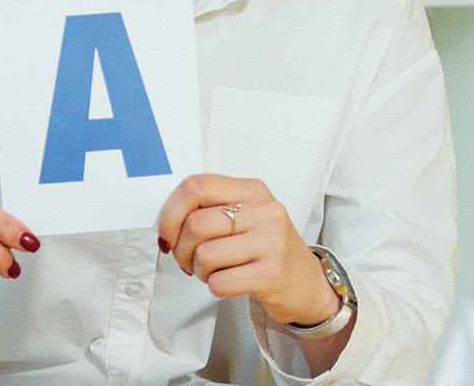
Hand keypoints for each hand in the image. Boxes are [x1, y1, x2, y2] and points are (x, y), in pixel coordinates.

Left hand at [155, 174, 338, 326]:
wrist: (307, 283)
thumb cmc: (267, 249)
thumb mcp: (246, 216)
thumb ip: (210, 210)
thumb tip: (165, 224)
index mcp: (253, 190)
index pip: (196, 186)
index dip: (170, 213)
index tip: (168, 233)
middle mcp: (266, 211)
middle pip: (195, 224)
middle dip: (182, 250)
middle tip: (190, 260)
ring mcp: (272, 241)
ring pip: (204, 255)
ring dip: (199, 270)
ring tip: (214, 271)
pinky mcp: (272, 273)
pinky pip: (219, 282)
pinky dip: (215, 287)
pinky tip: (230, 283)